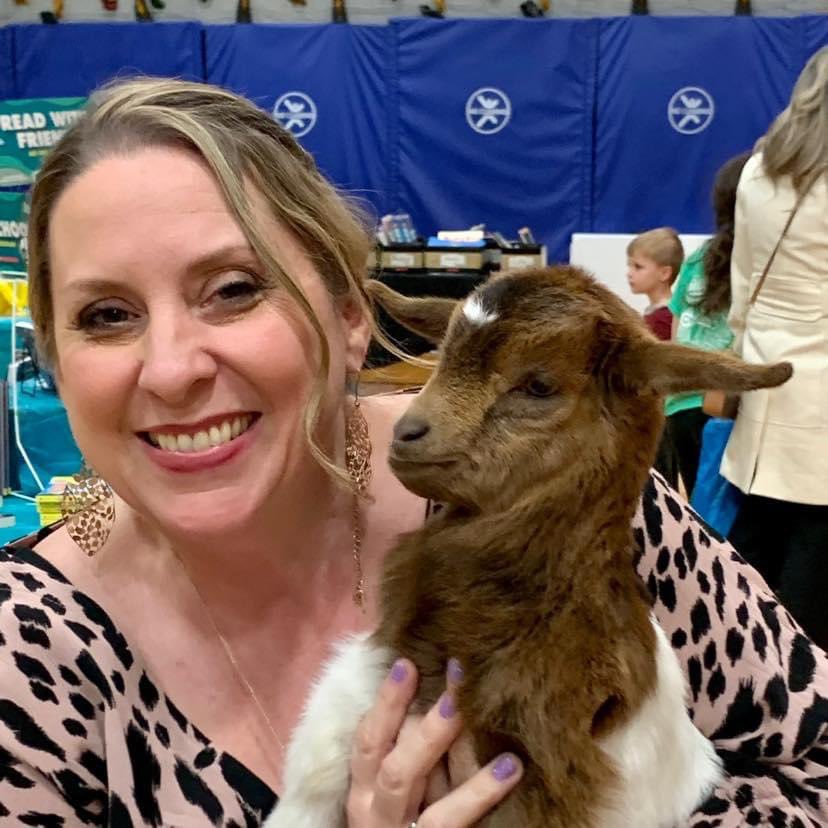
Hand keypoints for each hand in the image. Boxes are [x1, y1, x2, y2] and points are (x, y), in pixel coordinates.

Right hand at [346, 658, 522, 826]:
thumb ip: (407, 747)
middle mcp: (375, 812)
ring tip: (473, 710)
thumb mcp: (398, 786)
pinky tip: (511, 767)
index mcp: (363, 789)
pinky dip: (481, 792)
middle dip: (419, 720)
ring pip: (416, 789)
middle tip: (454, 683)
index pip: (368, 740)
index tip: (407, 663)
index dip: (386, 702)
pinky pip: (453, 822)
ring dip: (442, 745)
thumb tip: (431, 685)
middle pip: (392, 762)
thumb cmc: (405, 819)